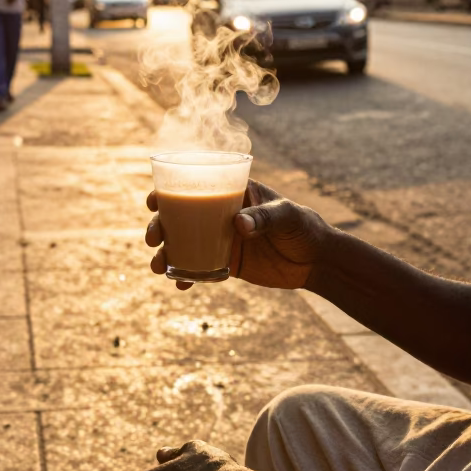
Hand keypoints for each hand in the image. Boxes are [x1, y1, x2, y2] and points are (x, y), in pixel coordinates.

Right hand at [146, 180, 331, 290]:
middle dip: (159, 226)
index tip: (154, 201)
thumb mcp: (286, 216)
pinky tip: (181, 285)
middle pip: (180, 216)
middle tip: (152, 238)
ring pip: (184, 244)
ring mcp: (222, 239)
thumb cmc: (304, 227)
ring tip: (158, 267)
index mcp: (232, 192)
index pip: (195, 184)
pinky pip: (200, 268)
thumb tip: (238, 224)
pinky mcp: (227, 262)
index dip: (168, 191)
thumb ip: (264, 218)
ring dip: (166, 254)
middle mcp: (221, 214)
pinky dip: (188, 276)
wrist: (317, 261)